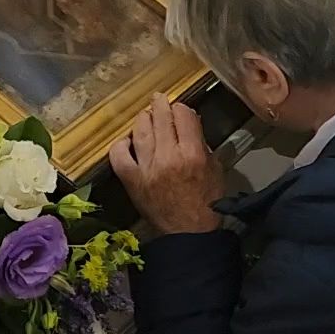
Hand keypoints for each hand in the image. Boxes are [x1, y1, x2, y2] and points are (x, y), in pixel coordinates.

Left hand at [110, 92, 222, 234]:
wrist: (188, 233)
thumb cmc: (206, 202)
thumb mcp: (215, 169)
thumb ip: (202, 144)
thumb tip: (190, 124)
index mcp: (192, 153)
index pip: (183, 114)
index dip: (181, 108)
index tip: (180, 111)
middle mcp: (168, 157)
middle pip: (160, 117)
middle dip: (160, 105)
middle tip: (159, 100)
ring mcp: (147, 168)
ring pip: (140, 130)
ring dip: (143, 119)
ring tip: (146, 116)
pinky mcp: (132, 180)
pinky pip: (119, 155)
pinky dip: (121, 144)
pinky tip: (127, 141)